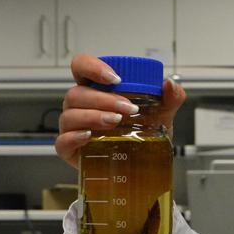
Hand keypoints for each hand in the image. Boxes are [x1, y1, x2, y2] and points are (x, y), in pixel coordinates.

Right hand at [55, 53, 186, 167]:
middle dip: (103, 99)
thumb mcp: (162, 115)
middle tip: (128, 108)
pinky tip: (89, 136)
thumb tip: (171, 84)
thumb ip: (170, 99)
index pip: (82, 67)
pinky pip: (62, 141)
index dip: (92, 67)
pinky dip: (74, 137)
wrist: (146, 166)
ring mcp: (73, 127)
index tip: (115, 78)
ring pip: (70, 114)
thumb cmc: (146, 136)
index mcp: (97, 90)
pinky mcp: (71, 150)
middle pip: (77, 93)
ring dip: (93, 116)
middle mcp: (81, 106)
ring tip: (116, 121)